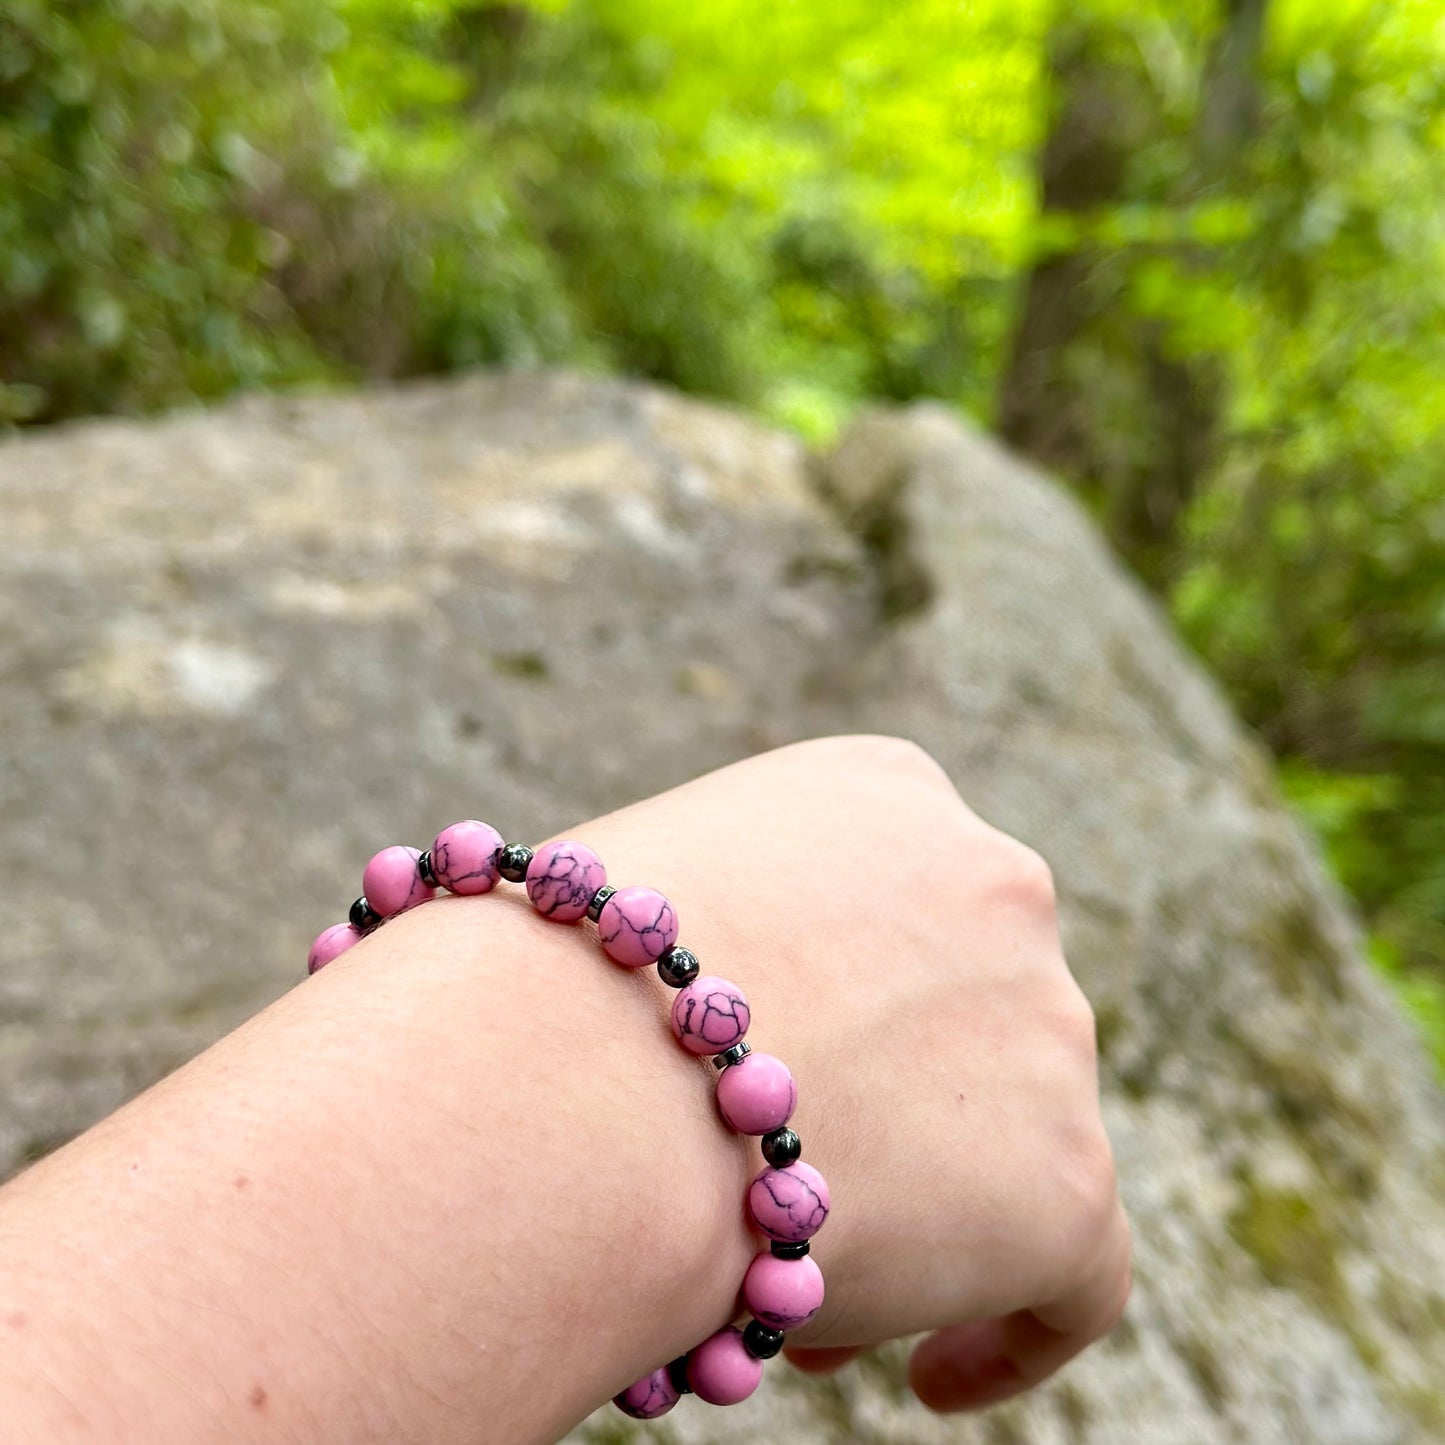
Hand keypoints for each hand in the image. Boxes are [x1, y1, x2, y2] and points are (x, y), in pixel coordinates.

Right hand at [574, 734, 1130, 1410]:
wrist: (579, 1076)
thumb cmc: (555, 978)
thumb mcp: (658, 889)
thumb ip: (729, 927)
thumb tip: (729, 1024)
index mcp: (890, 791)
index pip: (900, 903)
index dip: (845, 1005)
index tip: (791, 1085)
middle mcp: (995, 880)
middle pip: (958, 1019)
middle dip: (879, 1109)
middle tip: (778, 1184)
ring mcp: (1046, 1020)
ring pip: (1001, 1140)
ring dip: (909, 1208)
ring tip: (784, 1274)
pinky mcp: (1066, 1174)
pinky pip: (1078, 1273)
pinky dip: (1017, 1327)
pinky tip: (933, 1376)